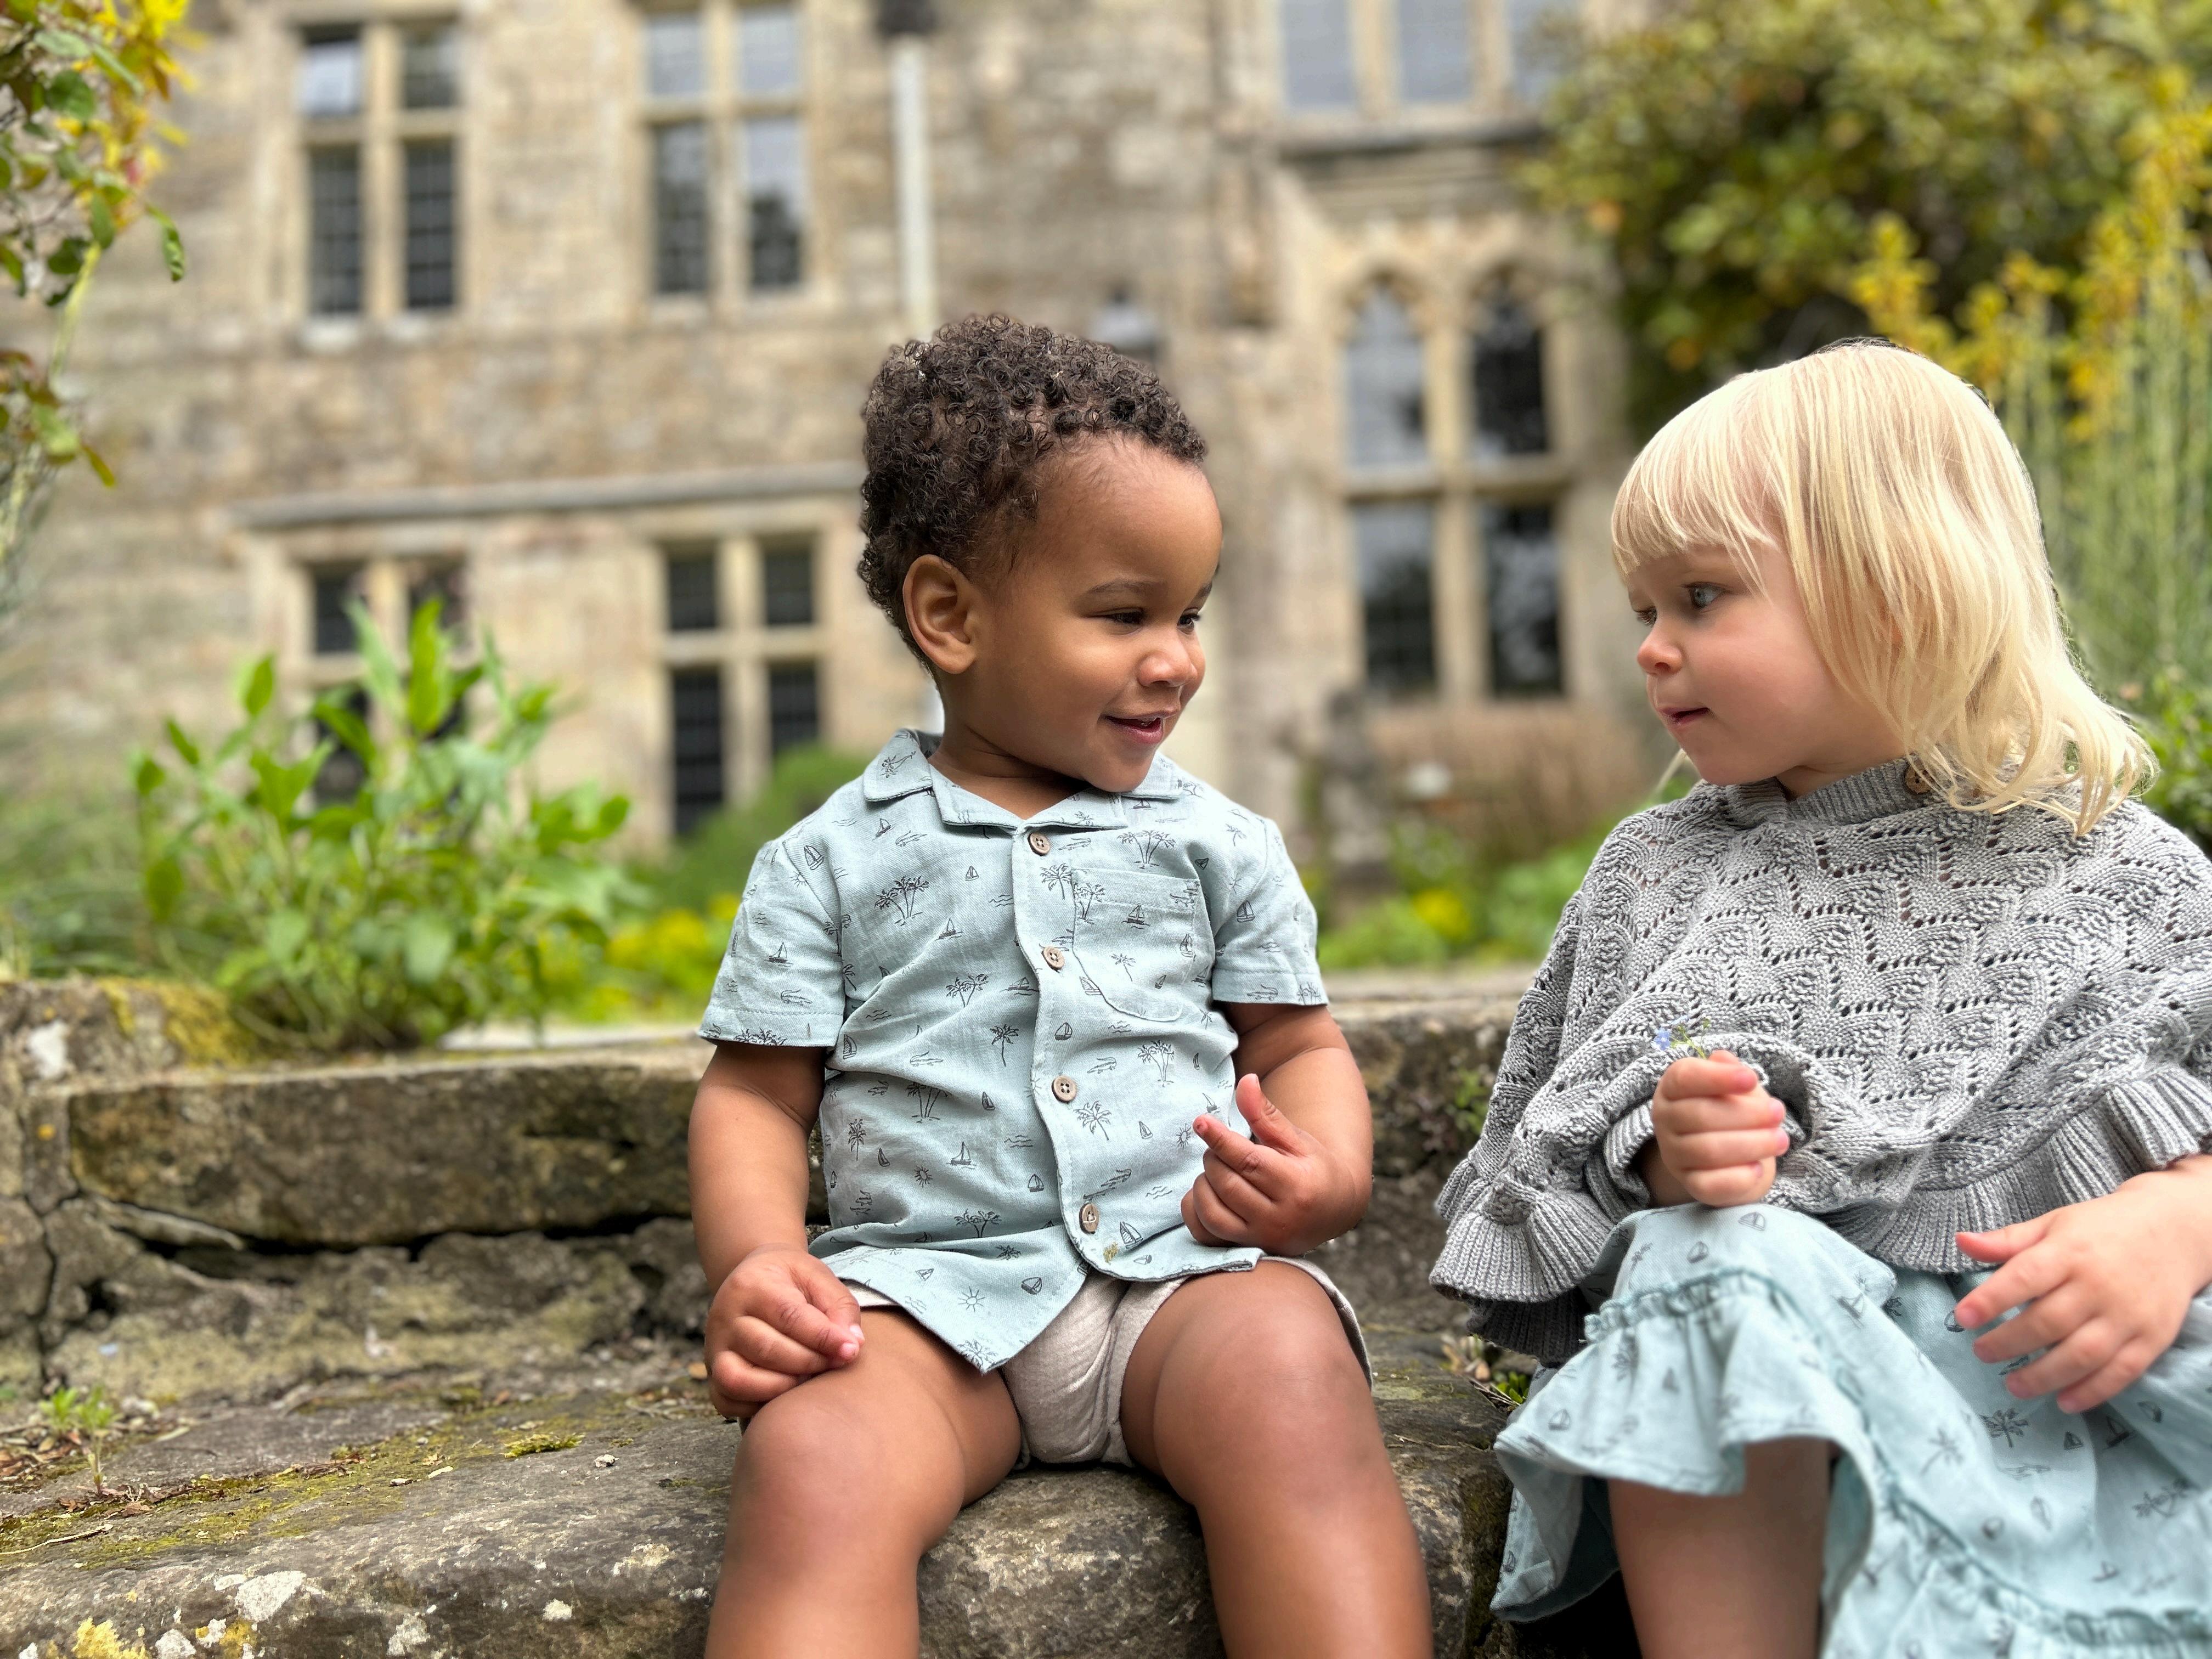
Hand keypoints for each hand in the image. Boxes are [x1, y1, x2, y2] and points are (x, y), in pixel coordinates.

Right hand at [702, 1241, 865, 1420]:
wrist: (753, 1278)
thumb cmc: (792, 1281)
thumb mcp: (818, 1277)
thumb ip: (839, 1307)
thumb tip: (852, 1345)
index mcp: (752, 1285)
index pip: (789, 1317)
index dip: (824, 1338)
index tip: (850, 1351)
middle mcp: (725, 1316)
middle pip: (768, 1350)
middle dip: (809, 1362)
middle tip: (834, 1363)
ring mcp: (714, 1348)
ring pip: (740, 1379)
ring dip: (783, 1386)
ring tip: (809, 1377)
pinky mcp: (712, 1373)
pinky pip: (727, 1401)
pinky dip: (757, 1405)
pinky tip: (784, 1392)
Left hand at [1181, 1073, 1359, 1254]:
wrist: (1333, 1211)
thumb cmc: (1313, 1168)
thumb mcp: (1295, 1139)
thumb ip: (1266, 1114)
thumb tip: (1246, 1080)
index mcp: (1297, 1185)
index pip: (1249, 1161)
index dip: (1220, 1139)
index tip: (1200, 1121)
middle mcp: (1279, 1218)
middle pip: (1227, 1183)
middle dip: (1214, 1158)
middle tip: (1220, 1148)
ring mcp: (1261, 1238)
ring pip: (1212, 1210)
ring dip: (1203, 1183)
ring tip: (1216, 1169)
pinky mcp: (1247, 1249)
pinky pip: (1205, 1234)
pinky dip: (1195, 1210)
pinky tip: (1205, 1192)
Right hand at [1646, 1051, 1788, 1207]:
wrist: (1729, 1156)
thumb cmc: (1731, 1112)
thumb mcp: (1734, 1087)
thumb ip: (1730, 1072)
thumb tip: (1723, 1058)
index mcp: (1672, 1089)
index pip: (1685, 1078)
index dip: (1717, 1077)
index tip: (1751, 1079)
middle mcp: (1665, 1121)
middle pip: (1700, 1115)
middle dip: (1746, 1114)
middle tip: (1778, 1112)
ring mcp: (1675, 1155)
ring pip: (1708, 1150)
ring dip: (1751, 1144)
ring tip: (1780, 1139)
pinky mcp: (1691, 1185)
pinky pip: (1710, 1185)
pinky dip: (1738, 1177)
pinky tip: (1759, 1167)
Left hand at [1955, 1160, 2211, 1412]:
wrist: (2174, 1231)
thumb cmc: (2101, 1229)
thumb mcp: (2053, 1225)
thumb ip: (2008, 1241)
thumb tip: (1961, 1242)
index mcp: (2069, 1251)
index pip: (2024, 1276)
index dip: (1991, 1298)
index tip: (1962, 1317)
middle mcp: (2098, 1285)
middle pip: (2049, 1321)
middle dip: (2010, 1342)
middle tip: (1981, 1354)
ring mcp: (2127, 1315)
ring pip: (2082, 1354)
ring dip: (2044, 1376)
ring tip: (2013, 1386)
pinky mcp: (2152, 1338)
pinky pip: (2122, 1372)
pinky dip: (2092, 1391)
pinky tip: (2064, 1402)